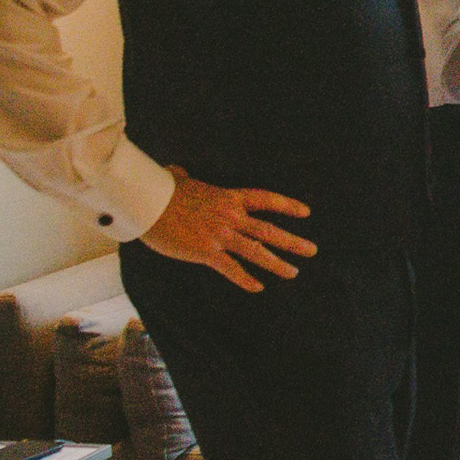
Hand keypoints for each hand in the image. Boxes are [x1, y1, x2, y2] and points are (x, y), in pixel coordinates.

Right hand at [140, 166, 315, 292]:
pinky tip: (258, 287)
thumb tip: (178, 172)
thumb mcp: (180, 179)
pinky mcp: (206, 252)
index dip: (288, 206)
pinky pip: (231, 268)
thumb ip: (186, 177)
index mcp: (229, 198)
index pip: (266, 200)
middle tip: (312, 250)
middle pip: (269, 230)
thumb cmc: (160, 190)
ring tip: (294, 272)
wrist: (146, 204)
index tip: (306, 213)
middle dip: (293, 242)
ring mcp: (220, 235)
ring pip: (257, 252)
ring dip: (278, 263)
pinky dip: (246, 279)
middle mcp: (231, 217)